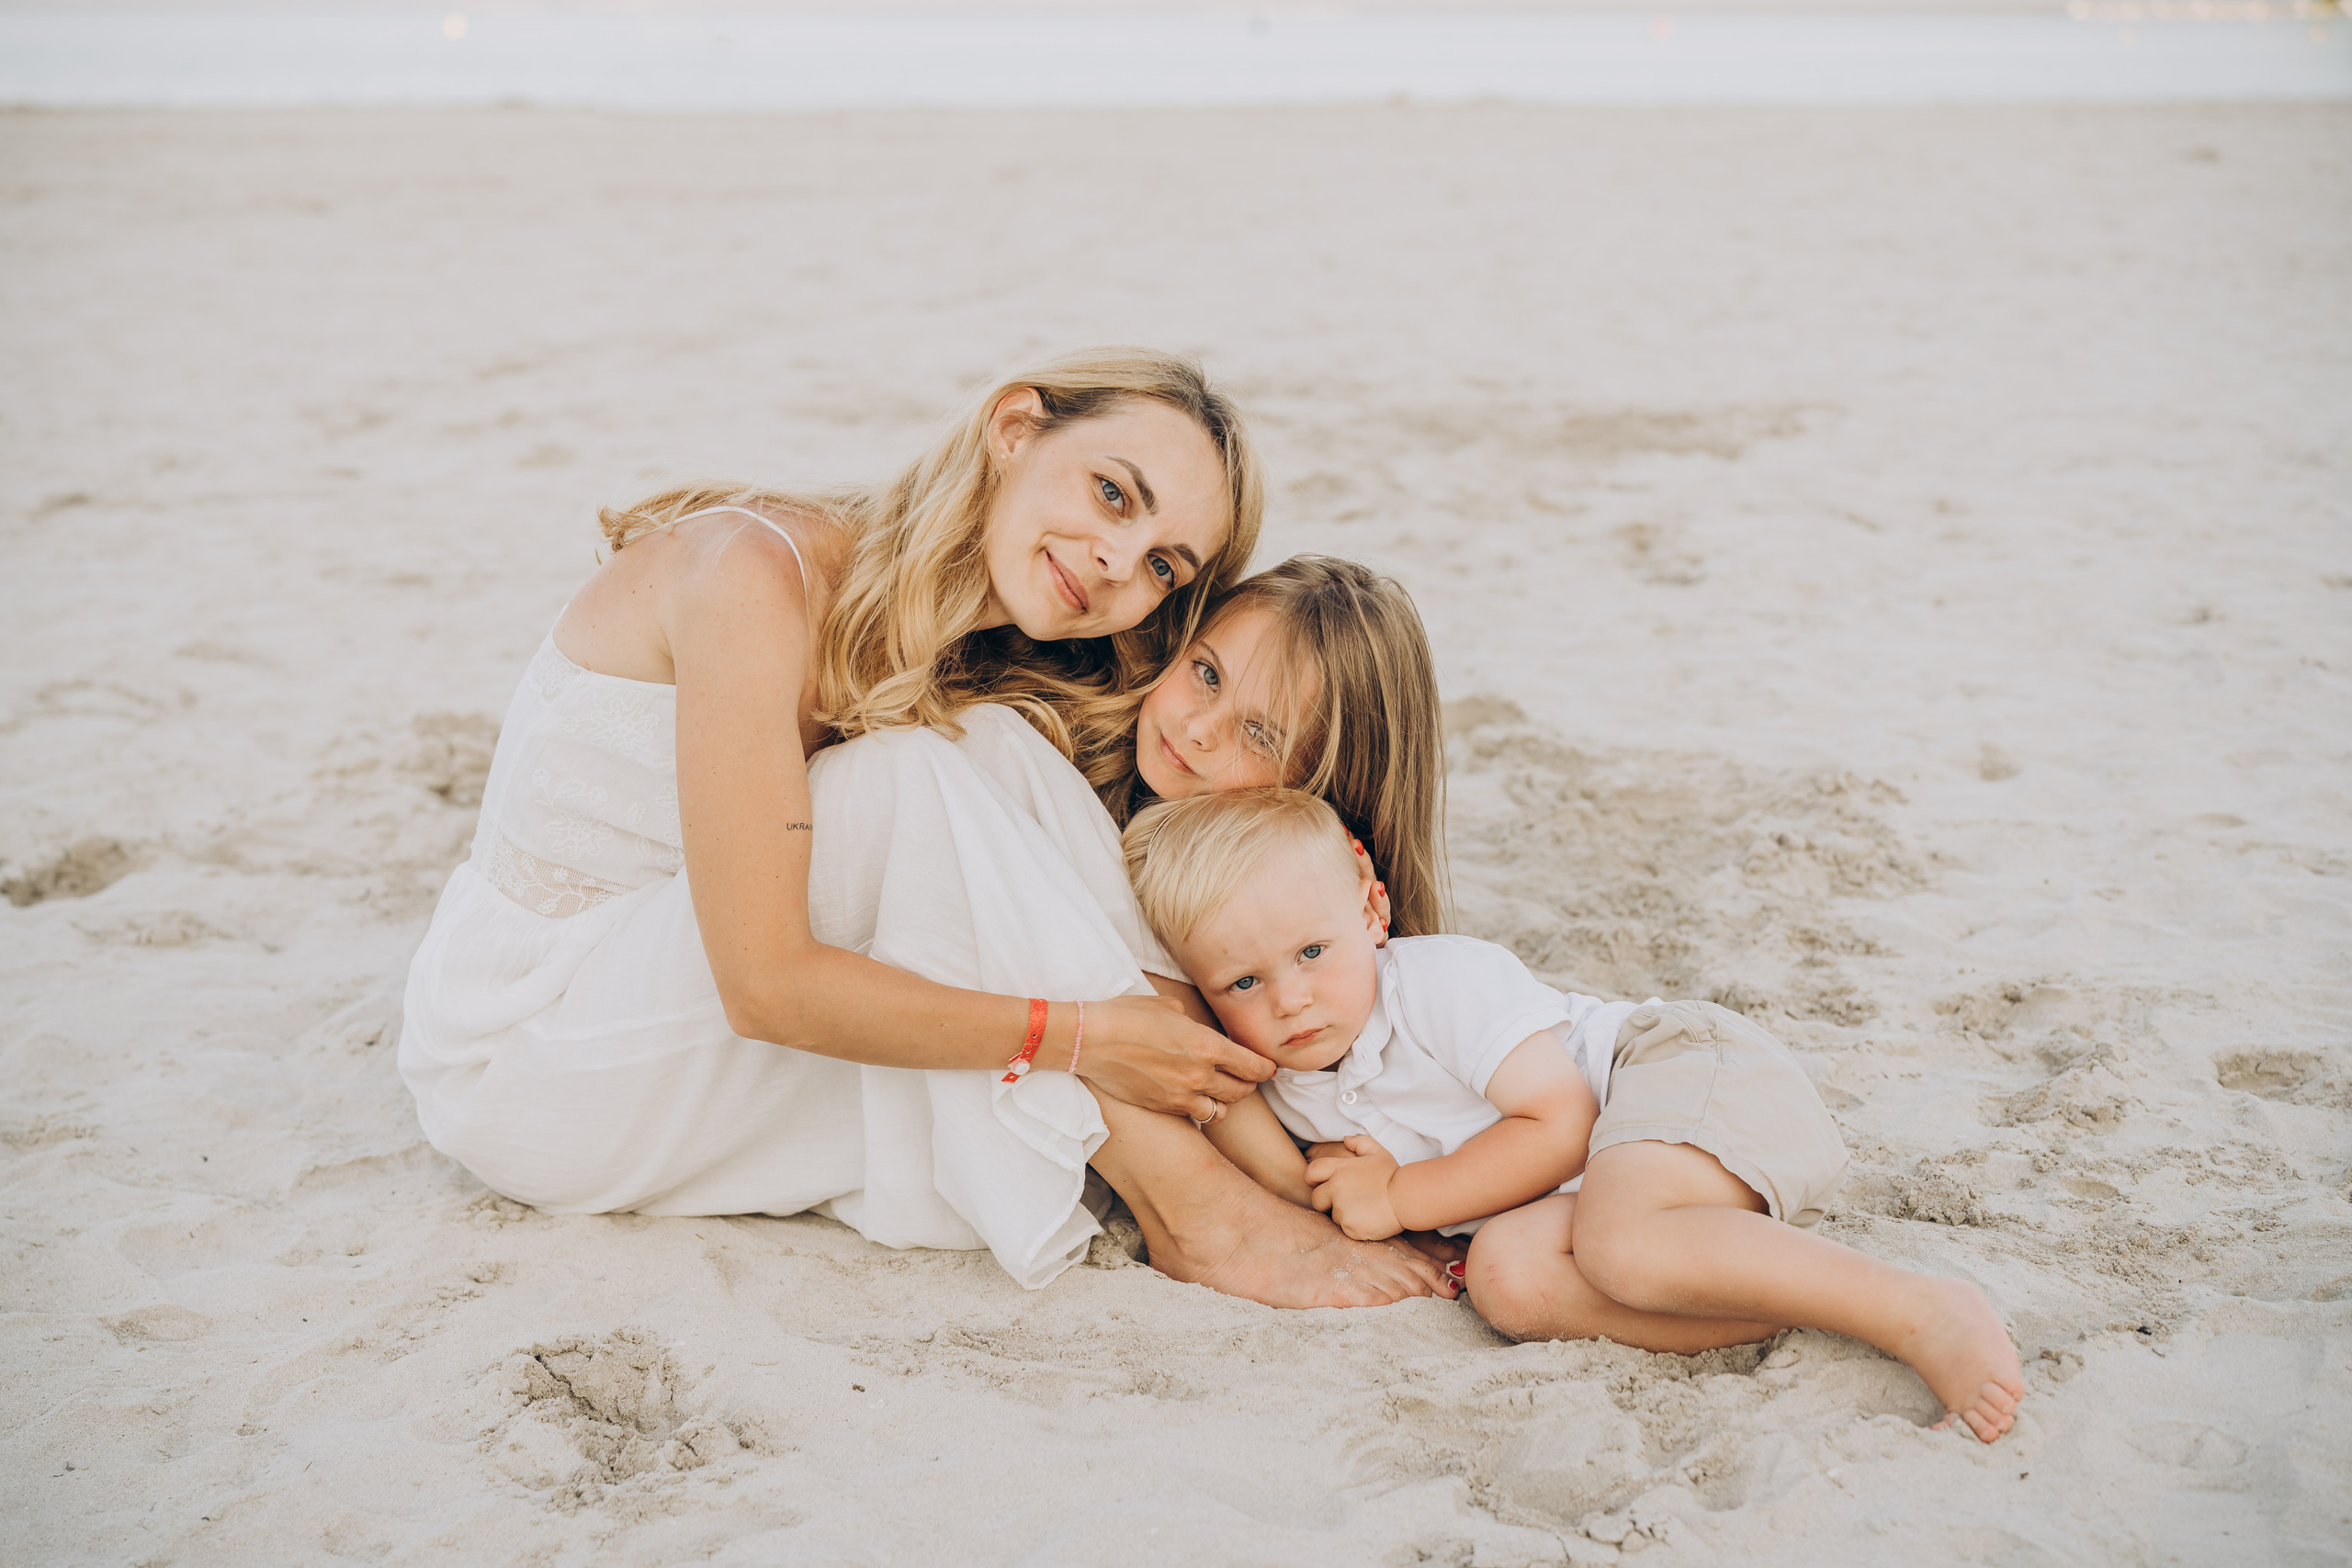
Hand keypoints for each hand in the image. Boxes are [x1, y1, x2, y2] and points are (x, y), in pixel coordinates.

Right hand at [1078, 993, 1272, 1122]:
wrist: (1093, 1040)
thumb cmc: (1128, 1015)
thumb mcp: (1169, 1008)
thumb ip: (1193, 1023)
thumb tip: (1197, 1030)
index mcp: (1207, 1045)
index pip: (1253, 1066)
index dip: (1266, 1068)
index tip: (1268, 1068)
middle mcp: (1200, 1075)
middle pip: (1242, 1091)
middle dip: (1248, 1084)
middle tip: (1245, 1078)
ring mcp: (1181, 1095)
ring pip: (1221, 1111)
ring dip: (1224, 1102)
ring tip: (1218, 1092)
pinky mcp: (1163, 1108)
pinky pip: (1194, 1117)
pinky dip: (1199, 1110)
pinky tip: (1193, 1099)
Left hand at [1305, 1135, 1403, 1240]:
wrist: (1407, 1198)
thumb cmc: (1392, 1175)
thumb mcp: (1378, 1152)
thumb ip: (1360, 1142)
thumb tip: (1346, 1139)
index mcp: (1339, 1169)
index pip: (1310, 1172)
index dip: (1313, 1179)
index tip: (1322, 1183)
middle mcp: (1336, 1189)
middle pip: (1316, 1199)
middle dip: (1326, 1201)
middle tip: (1347, 1200)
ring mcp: (1342, 1209)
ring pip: (1332, 1215)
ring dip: (1343, 1214)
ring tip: (1364, 1208)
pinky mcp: (1350, 1227)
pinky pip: (1345, 1229)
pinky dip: (1354, 1226)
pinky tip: (1369, 1219)